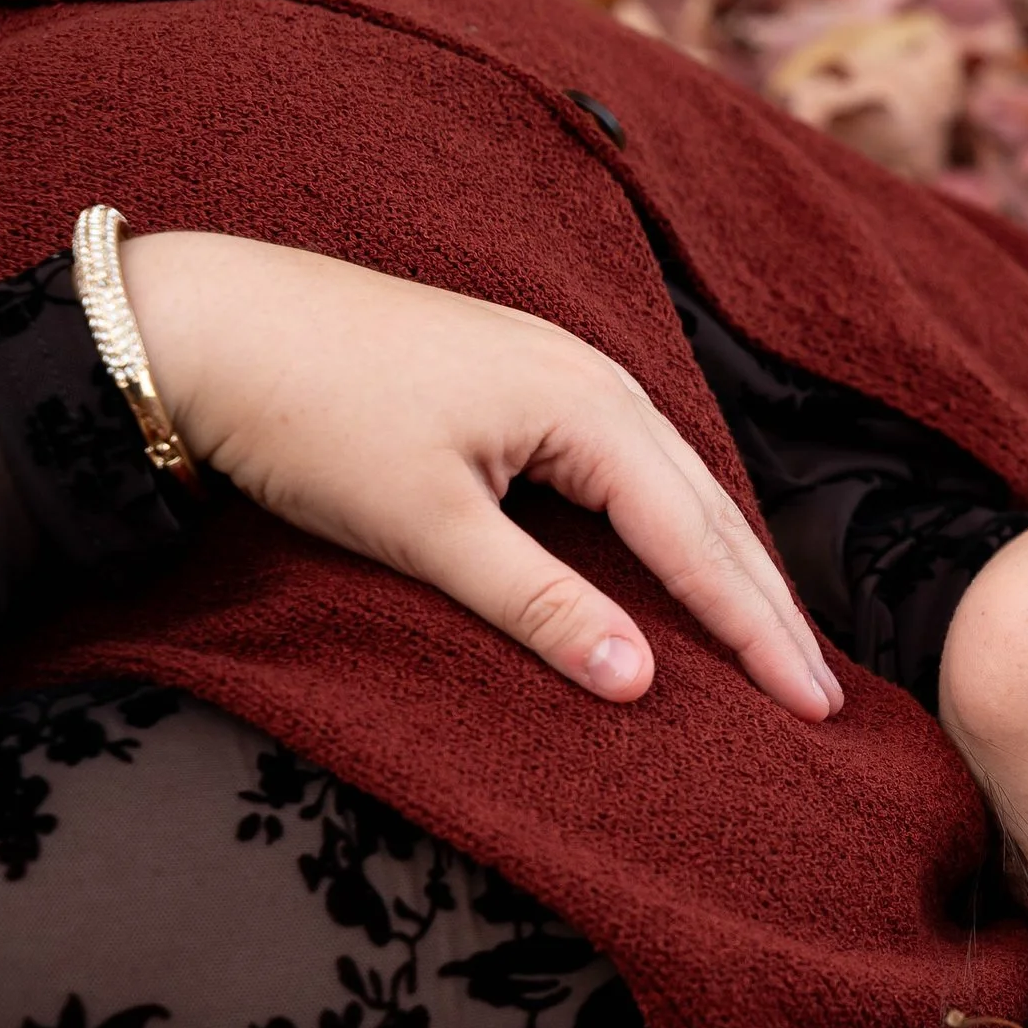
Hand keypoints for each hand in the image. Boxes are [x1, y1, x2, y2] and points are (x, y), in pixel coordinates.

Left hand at [120, 231, 841, 717]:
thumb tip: (639, 684)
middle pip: (711, 511)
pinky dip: (677, 528)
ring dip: (731, 566)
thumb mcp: (429, 528)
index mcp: (588, 408)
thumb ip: (541, 605)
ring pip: (679, 485)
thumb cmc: (311, 416)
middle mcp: (597, 379)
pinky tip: (684, 560)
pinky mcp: (525, 379)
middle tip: (821, 692)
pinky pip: (636, 466)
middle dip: (769, 604)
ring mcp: (563, 371)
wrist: (205, 322)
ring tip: (776, 637)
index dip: (758, 632)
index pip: (699, 544)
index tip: (812, 705)